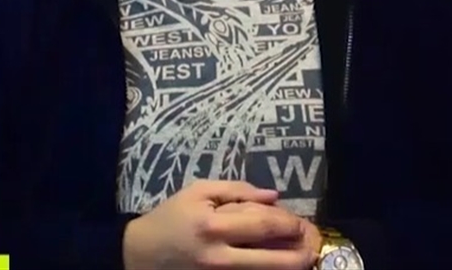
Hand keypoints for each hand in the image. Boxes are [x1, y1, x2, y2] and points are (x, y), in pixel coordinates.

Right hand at [122, 180, 318, 269]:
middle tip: (312, 246)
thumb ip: (238, 190)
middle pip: (276, 262)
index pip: (266, 226)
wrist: (140, 254)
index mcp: (214, 227)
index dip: (291, 224)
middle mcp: (220, 258)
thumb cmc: (170, 217)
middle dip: (302, 254)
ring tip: (299, 256)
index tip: (301, 222)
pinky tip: (276, 263)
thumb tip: (275, 196)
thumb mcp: (199, 192)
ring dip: (290, 266)